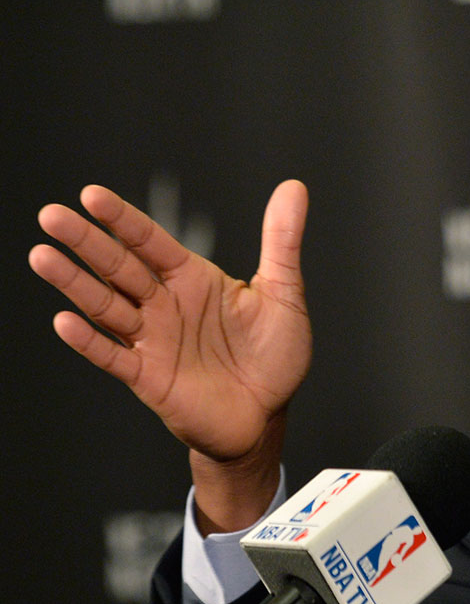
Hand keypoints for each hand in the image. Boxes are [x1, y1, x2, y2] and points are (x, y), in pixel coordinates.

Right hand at [29, 180, 312, 530]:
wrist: (267, 416)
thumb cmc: (275, 356)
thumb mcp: (284, 293)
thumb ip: (282, 241)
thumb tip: (293, 187)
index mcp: (193, 279)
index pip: (150, 241)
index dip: (123, 219)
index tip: (92, 195)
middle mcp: (165, 305)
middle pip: (118, 267)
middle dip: (86, 241)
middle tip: (51, 214)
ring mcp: (152, 340)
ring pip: (106, 306)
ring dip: (74, 283)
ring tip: (42, 255)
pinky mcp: (149, 378)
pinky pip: (113, 356)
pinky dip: (89, 341)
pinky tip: (65, 321)